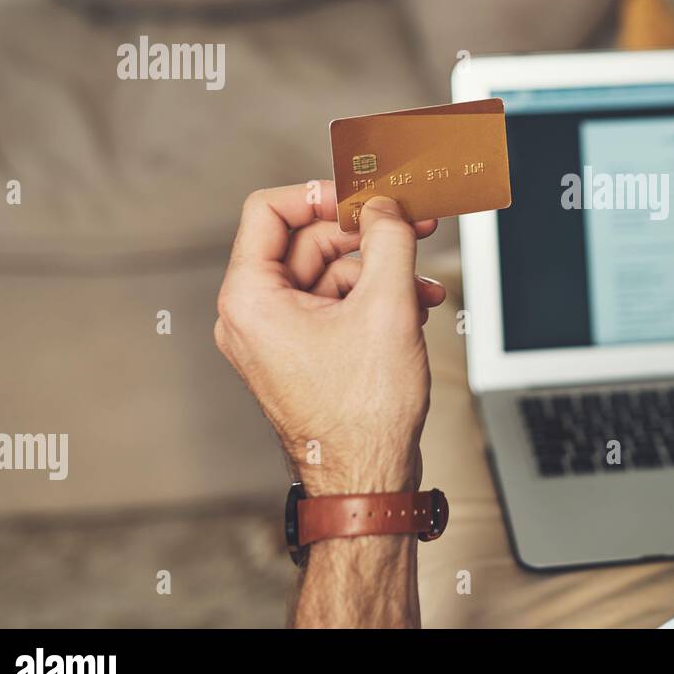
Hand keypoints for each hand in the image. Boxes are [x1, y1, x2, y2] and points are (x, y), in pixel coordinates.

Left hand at [214, 182, 445, 495]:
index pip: (269, 210)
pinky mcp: (305, 354)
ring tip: (423, 285)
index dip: (321, 193)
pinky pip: (336, 305)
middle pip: (308, 241)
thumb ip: (388, 239)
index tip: (364, 193)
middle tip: (413, 222)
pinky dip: (375, 299)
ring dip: (381, 271)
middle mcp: (254, 315)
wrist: (367, 480)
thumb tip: (386, 206)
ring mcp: (278, 337)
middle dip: (367, 233)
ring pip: (330, 274)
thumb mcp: (386, 306)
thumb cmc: (361, 415)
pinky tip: (415, 308)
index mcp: (250, 298)